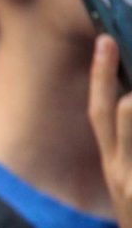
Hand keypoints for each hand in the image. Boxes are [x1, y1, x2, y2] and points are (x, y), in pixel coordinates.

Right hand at [88, 35, 131, 227]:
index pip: (98, 112)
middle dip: (111, 75)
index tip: (106, 41)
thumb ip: (131, 155)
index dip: (99, 76)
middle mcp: (119, 172)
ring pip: (131, 126)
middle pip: (114, 112)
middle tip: (115, 40)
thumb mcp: (131, 188)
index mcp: (113, 167)